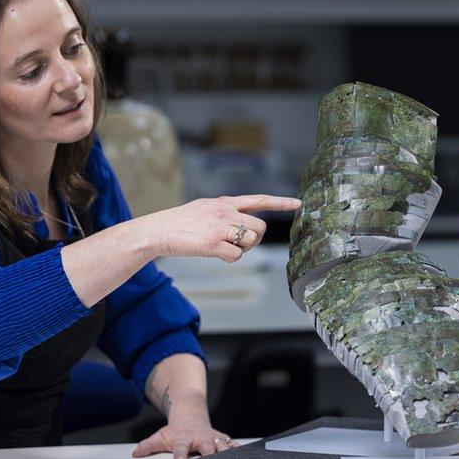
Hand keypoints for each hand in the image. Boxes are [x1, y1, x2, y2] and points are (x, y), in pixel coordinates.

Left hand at [131, 417, 239, 458]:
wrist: (191, 414)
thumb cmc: (177, 430)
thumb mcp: (161, 436)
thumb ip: (149, 445)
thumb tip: (136, 452)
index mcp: (184, 438)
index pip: (180, 448)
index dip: (180, 455)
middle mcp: (200, 438)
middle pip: (206, 447)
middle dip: (210, 456)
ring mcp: (213, 438)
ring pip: (223, 446)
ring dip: (226, 453)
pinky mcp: (223, 439)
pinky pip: (233, 445)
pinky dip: (239, 450)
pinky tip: (245, 458)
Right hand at [143, 195, 300, 260]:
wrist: (159, 230)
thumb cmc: (182, 222)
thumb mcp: (206, 207)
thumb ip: (226, 211)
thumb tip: (242, 221)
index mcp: (226, 202)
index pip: (259, 200)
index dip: (280, 202)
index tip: (298, 204)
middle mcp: (226, 212)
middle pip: (259, 227)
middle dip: (254, 239)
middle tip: (238, 243)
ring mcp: (220, 227)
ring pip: (250, 241)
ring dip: (241, 249)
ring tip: (223, 246)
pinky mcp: (213, 244)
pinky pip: (236, 256)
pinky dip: (230, 258)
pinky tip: (216, 253)